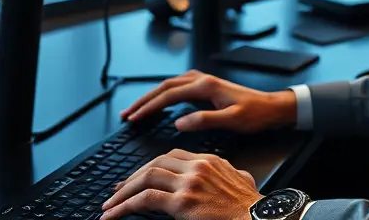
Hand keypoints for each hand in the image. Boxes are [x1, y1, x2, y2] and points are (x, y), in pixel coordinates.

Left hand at [100, 149, 260, 219]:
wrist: (258, 218)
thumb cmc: (251, 206)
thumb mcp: (243, 180)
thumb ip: (232, 173)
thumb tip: (234, 175)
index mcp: (210, 160)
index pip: (172, 156)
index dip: (151, 166)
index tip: (138, 178)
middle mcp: (198, 167)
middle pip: (155, 163)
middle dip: (133, 177)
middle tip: (118, 191)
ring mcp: (189, 183)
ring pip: (146, 178)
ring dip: (123, 192)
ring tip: (110, 205)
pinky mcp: (182, 202)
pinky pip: (144, 200)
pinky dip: (124, 207)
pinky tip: (113, 214)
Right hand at [120, 70, 296, 133]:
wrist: (272, 107)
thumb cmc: (255, 114)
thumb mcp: (232, 120)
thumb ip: (205, 120)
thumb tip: (179, 122)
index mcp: (206, 86)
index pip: (169, 95)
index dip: (149, 107)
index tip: (133, 118)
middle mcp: (203, 80)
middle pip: (165, 87)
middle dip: (144, 100)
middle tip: (127, 115)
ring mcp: (204, 81)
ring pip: (170, 85)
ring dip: (152, 96)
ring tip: (137, 110)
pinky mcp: (207, 87)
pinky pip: (178, 87)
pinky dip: (164, 94)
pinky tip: (160, 102)